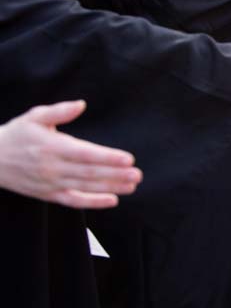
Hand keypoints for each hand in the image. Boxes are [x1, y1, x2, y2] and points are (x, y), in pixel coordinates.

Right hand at [0, 101, 141, 208]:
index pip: (85, 154)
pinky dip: (92, 202)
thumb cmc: (16, 135)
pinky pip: (73, 201)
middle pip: (89, 173)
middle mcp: (52, 168)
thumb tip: (81, 104)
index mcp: (52, 147)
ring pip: (84, 188)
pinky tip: (112, 200)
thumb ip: (59, 111)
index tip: (128, 159)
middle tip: (137, 175)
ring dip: (110, 188)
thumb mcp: (34, 117)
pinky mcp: (48, 194)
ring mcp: (50, 183)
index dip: (107, 158)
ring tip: (132, 186)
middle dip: (115, 175)